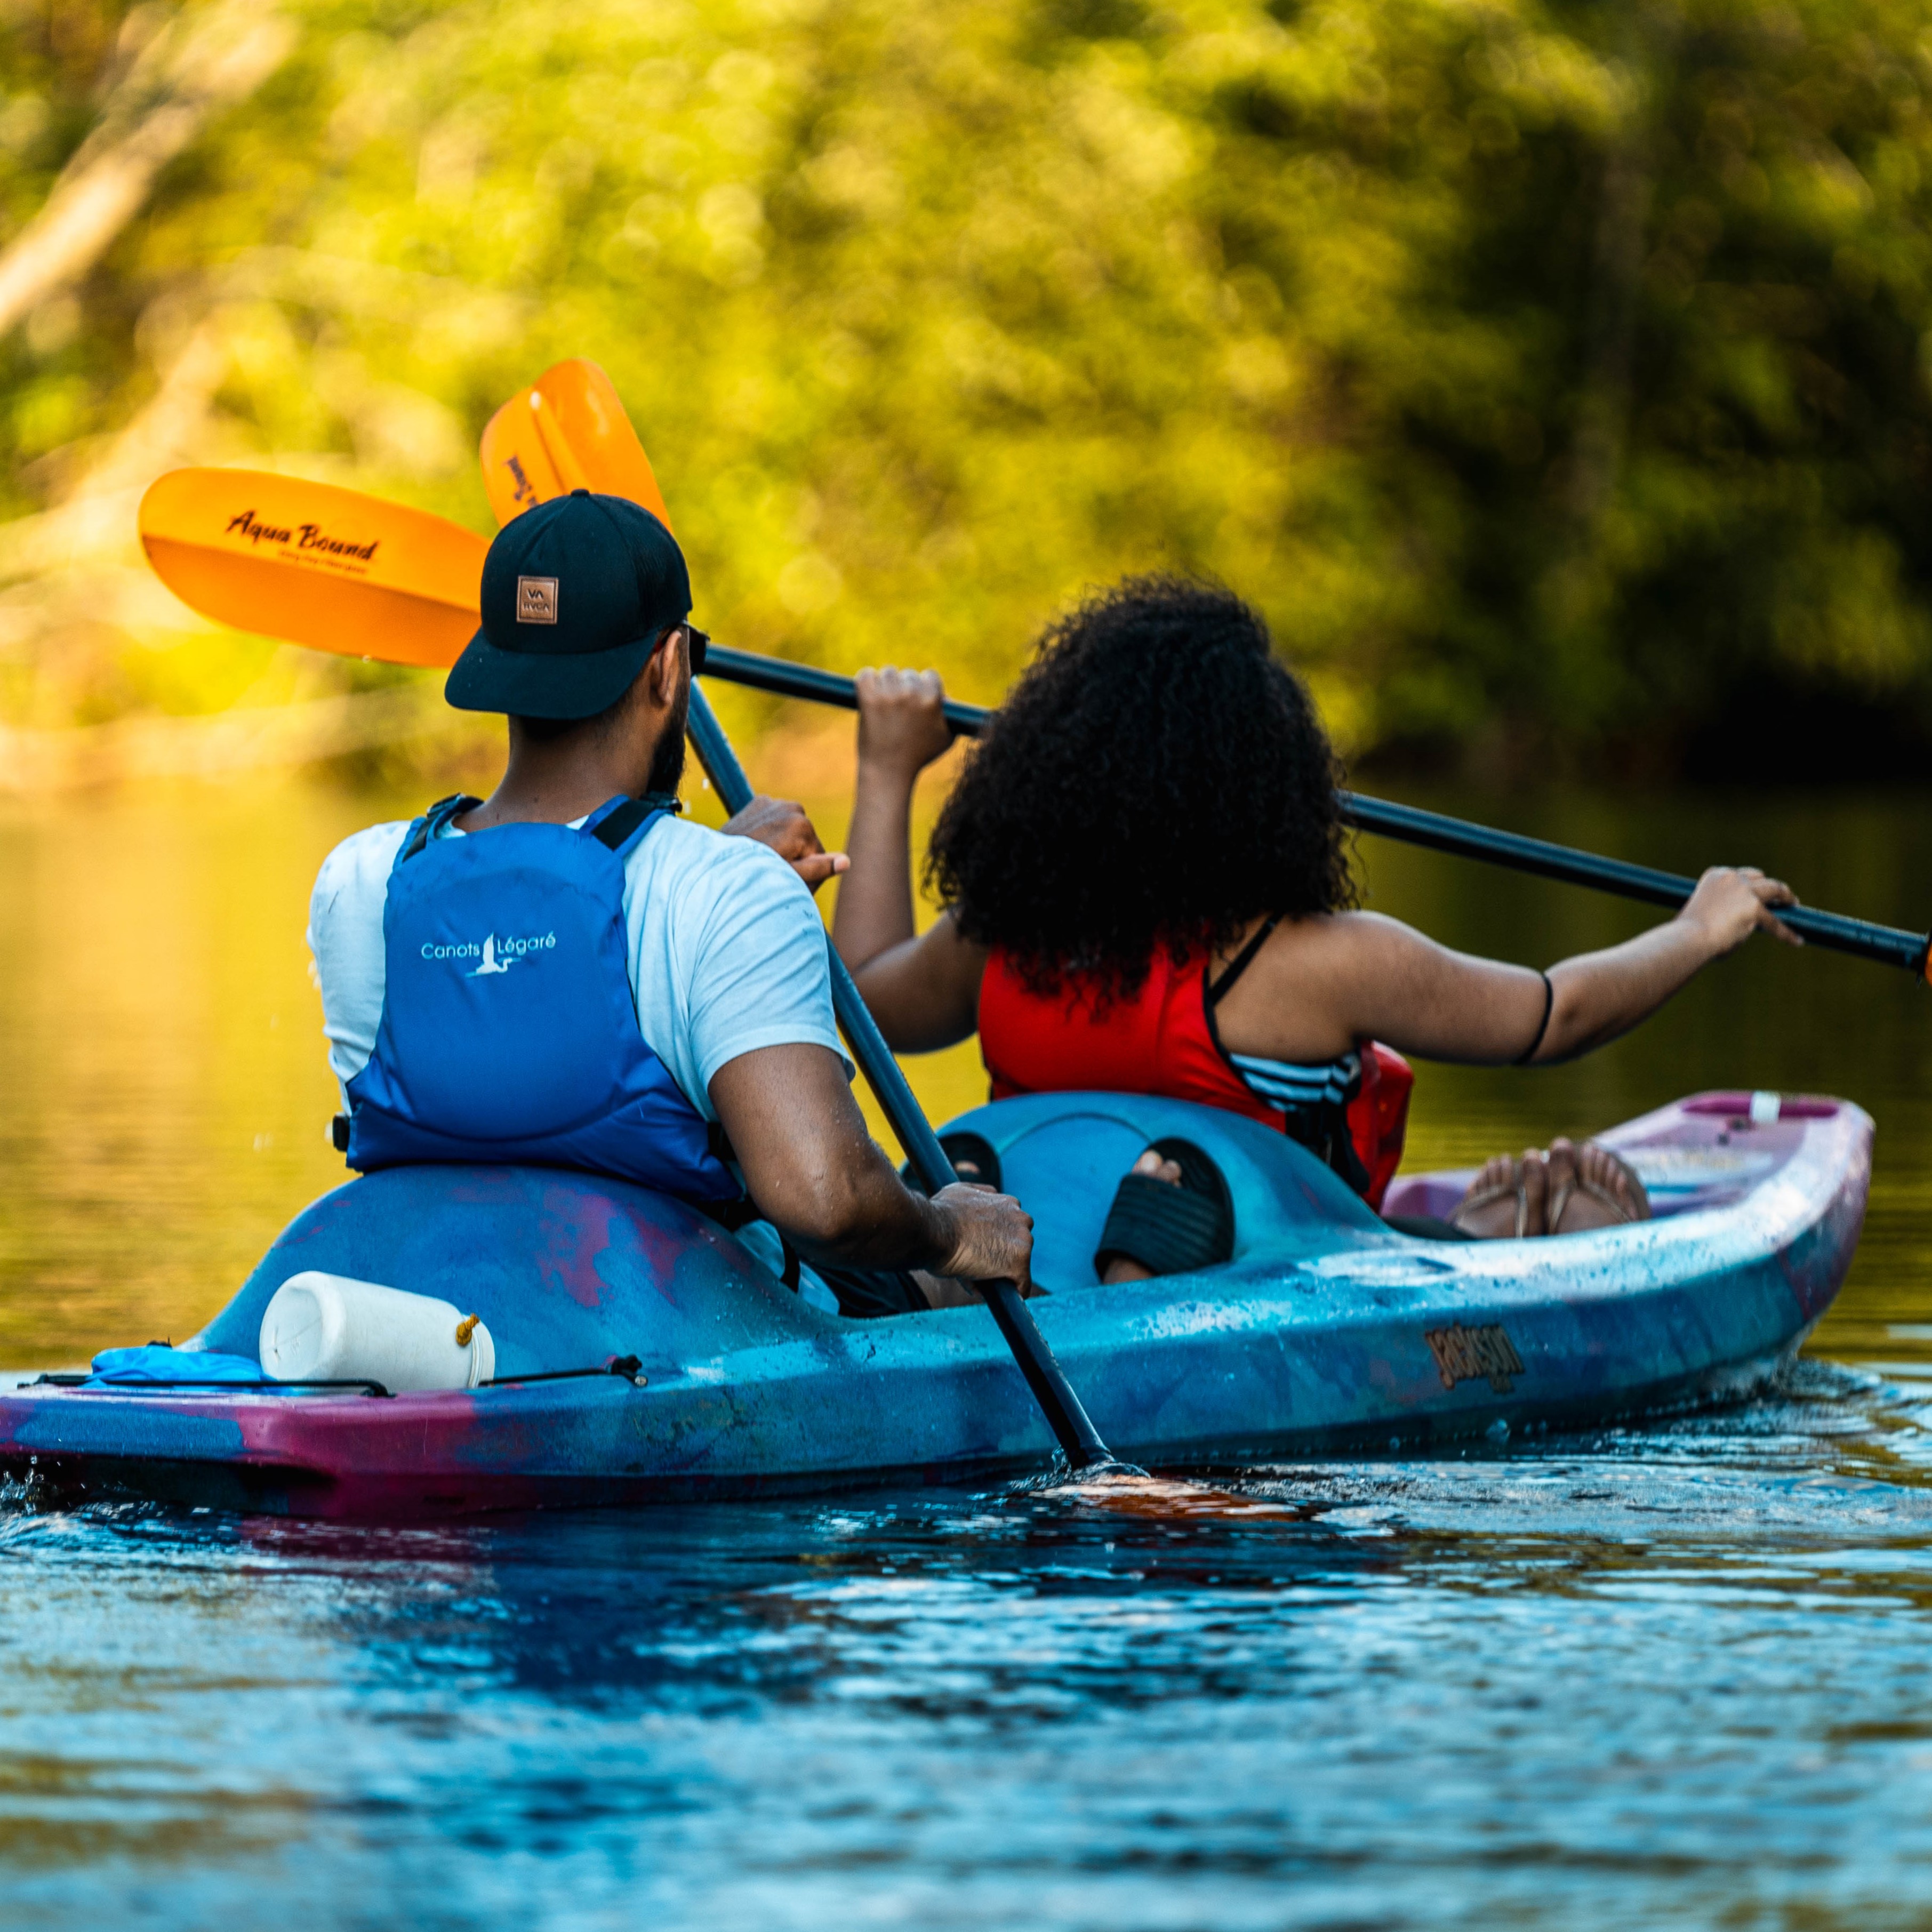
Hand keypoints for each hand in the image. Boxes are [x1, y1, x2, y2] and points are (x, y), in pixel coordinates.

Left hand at [722, 794, 849, 892]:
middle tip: (774, 872)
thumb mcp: (790, 878)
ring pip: (790, 830)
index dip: (807, 873)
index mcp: (803, 824)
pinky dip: (769, 832)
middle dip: (795, 857)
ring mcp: (773, 801)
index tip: (788, 881)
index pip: (819, 855)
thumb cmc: (754, 876)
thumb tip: (846, 862)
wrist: (713, 864)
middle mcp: (791, 806)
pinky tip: (756, 845)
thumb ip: (819, 868)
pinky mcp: (759, 801)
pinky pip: (774, 820)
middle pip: (805, 840)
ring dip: (783, 844)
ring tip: (763, 859)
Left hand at [856, 666, 952, 780]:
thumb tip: (946, 698)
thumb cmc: (918, 757)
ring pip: (887, 673)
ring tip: (885, 705)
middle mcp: (911, 693)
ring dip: (886, 685)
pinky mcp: (868, 698)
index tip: (917, 699)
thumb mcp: (945, 738)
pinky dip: (867, 680)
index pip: (930, 675)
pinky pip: (865, 675)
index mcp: (931, 699)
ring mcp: (888, 695)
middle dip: (905, 687)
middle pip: (908, 674)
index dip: (924, 687)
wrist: (888, 772)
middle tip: (899, 708)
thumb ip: (953, 716)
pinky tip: (869, 693)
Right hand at [929, 1180, 1033, 1289]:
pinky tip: (999, 1296)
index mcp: (1007, 1203)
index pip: (1012, 1225)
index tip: (984, 1246)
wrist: (932, 1231)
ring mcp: (1022, 1241)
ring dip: (1004, 1271)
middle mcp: (1020, 1218)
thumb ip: (978, 1193)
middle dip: (1004, 1252)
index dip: (998, 1237)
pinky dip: (1012, 1292)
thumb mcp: (960, 1191)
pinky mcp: (1019, 1263)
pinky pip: (1022, 1285)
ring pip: (1020, 1263)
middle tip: (980, 1262)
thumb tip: (985, 1199)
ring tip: (980, 1278)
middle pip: (1020, 1243)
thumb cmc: (939, 1214)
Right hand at [1677, 866, 1800, 954]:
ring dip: (1785, 895)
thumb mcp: (1701, 911)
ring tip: (1793, 903)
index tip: (1753, 891)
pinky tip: (1796, 940)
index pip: (1737, 875)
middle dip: (1768, 886)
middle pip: (1758, 877)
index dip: (1747, 884)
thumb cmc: (1686, 932)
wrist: (1688, 938)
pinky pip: (1775, 923)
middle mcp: (1732, 878)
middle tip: (1777, 896)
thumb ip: (1717, 909)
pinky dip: (1786, 933)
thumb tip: (1731, 922)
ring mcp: (1746, 892)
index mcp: (1715, 875)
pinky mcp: (1756, 909)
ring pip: (1775, 888)